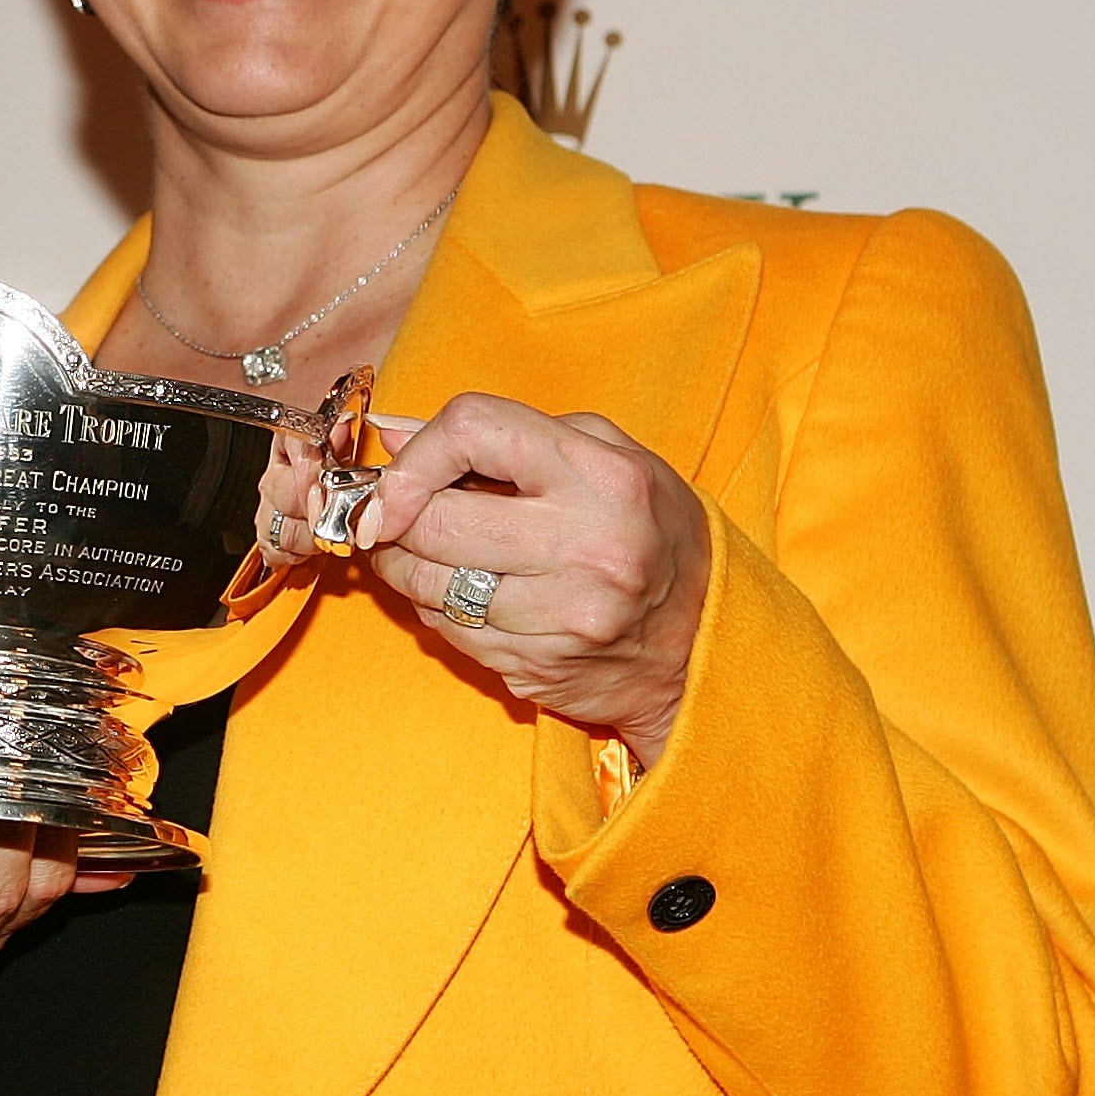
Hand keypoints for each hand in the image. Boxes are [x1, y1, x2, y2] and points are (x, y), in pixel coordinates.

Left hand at [352, 394, 708, 764]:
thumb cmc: (649, 531)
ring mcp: (564, 615)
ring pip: (428, 582)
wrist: (704, 644)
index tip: (398, 472)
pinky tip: (457, 592)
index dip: (419, 450)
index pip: (474, 431)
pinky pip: (448, 630)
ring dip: (401, 564)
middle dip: (394, 516)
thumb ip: (504, 434)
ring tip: (414, 550)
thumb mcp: (602, 458)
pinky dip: (434, 607)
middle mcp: (587, 546)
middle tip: (390, 515)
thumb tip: (392, 432)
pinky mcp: (541, 665)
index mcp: (603, 476)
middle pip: (435, 517)